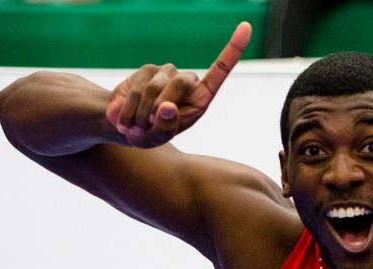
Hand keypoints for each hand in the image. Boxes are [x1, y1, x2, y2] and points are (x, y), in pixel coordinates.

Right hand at [106, 21, 251, 147]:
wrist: (127, 127)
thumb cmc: (150, 134)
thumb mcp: (159, 138)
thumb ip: (166, 128)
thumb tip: (167, 107)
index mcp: (201, 97)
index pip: (220, 71)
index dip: (233, 49)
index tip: (246, 26)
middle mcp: (187, 80)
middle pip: (180, 83)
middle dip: (161, 107)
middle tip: (149, 126)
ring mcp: (166, 72)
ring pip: (154, 87)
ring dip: (142, 113)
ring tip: (136, 128)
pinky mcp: (146, 70)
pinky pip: (136, 87)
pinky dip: (129, 109)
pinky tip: (125, 120)